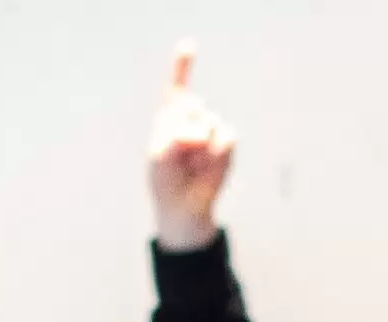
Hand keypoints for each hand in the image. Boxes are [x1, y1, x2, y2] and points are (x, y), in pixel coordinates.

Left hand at [147, 42, 236, 252]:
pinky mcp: (226, 144)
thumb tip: (204, 132)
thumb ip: (176, 135)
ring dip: (199, 148)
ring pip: (209, 122)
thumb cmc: (166, 181)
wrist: (183, 209)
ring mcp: (210, 131)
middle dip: (185, 127)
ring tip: (192, 165)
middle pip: (192, 105)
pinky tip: (207, 166)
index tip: (188, 45)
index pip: (176, 87)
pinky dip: (216, 152)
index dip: (182, 65)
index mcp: (169, 117)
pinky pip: (226, 136)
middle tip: (180, 154)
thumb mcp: (160, 156)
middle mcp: (190, 120)